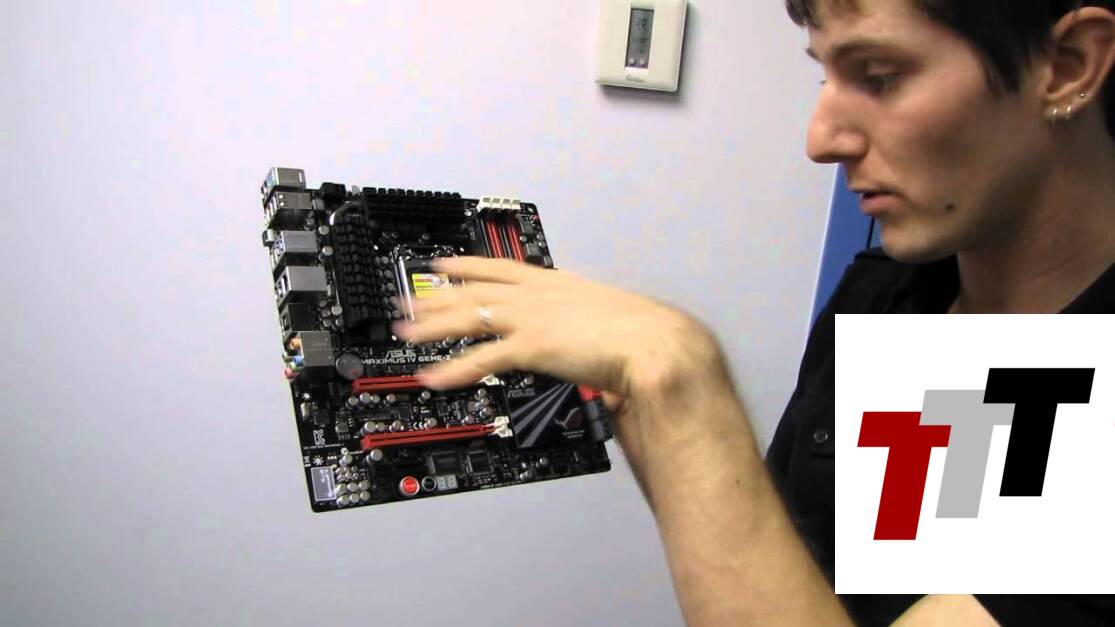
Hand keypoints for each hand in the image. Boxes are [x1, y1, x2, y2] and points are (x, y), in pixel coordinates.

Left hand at [392, 257, 721, 404]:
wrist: (656, 344)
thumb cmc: (643, 335)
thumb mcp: (606, 317)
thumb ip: (583, 321)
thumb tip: (578, 333)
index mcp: (555, 283)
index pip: (499, 269)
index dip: (466, 266)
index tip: (442, 263)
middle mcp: (538, 295)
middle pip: (473, 290)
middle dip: (436, 296)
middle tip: (408, 300)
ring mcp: (532, 318)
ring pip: (468, 317)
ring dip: (433, 326)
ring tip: (406, 333)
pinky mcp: (531, 346)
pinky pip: (481, 359)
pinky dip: (454, 370)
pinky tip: (433, 377)